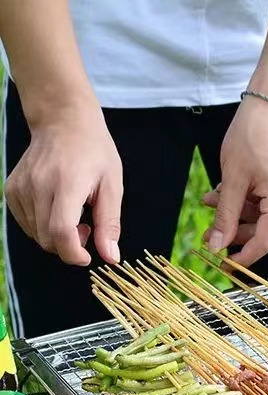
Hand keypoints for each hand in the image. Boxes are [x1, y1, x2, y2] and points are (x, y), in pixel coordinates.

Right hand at [4, 105, 122, 265]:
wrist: (63, 122)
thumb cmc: (94, 152)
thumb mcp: (112, 186)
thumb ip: (109, 224)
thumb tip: (111, 257)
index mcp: (66, 184)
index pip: (60, 231)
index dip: (73, 253)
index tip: (87, 257)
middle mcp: (37, 185)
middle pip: (47, 239)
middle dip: (70, 246)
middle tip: (88, 228)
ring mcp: (20, 187)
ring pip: (36, 234)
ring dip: (57, 236)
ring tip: (74, 215)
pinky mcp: (11, 189)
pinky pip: (26, 223)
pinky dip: (43, 226)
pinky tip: (57, 210)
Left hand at [203, 98, 267, 265]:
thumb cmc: (252, 133)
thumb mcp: (232, 178)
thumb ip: (225, 216)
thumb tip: (216, 245)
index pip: (264, 242)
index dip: (243, 256)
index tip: (224, 265)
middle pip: (266, 230)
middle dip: (236, 230)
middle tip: (209, 231)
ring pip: (267, 216)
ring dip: (241, 213)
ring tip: (212, 200)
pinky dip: (253, 202)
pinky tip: (231, 193)